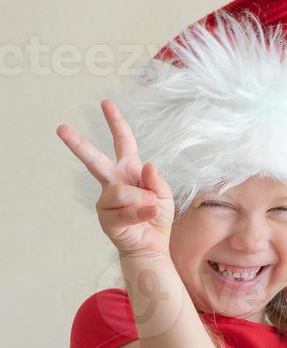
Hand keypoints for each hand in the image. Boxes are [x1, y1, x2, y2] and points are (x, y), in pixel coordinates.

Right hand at [56, 99, 174, 257]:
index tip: (105, 103)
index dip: (116, 122)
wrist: (151, 244)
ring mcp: (107, 200)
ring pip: (122, 192)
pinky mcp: (106, 218)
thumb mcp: (165, 193)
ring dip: (143, 200)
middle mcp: (114, 181)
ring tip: (150, 208)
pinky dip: (143, 213)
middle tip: (60, 128)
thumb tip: (146, 165)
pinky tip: (149, 215)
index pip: (122, 141)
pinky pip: (127, 211)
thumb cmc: (156, 215)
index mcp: (128, 168)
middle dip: (77, 144)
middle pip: (94, 159)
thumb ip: (157, 179)